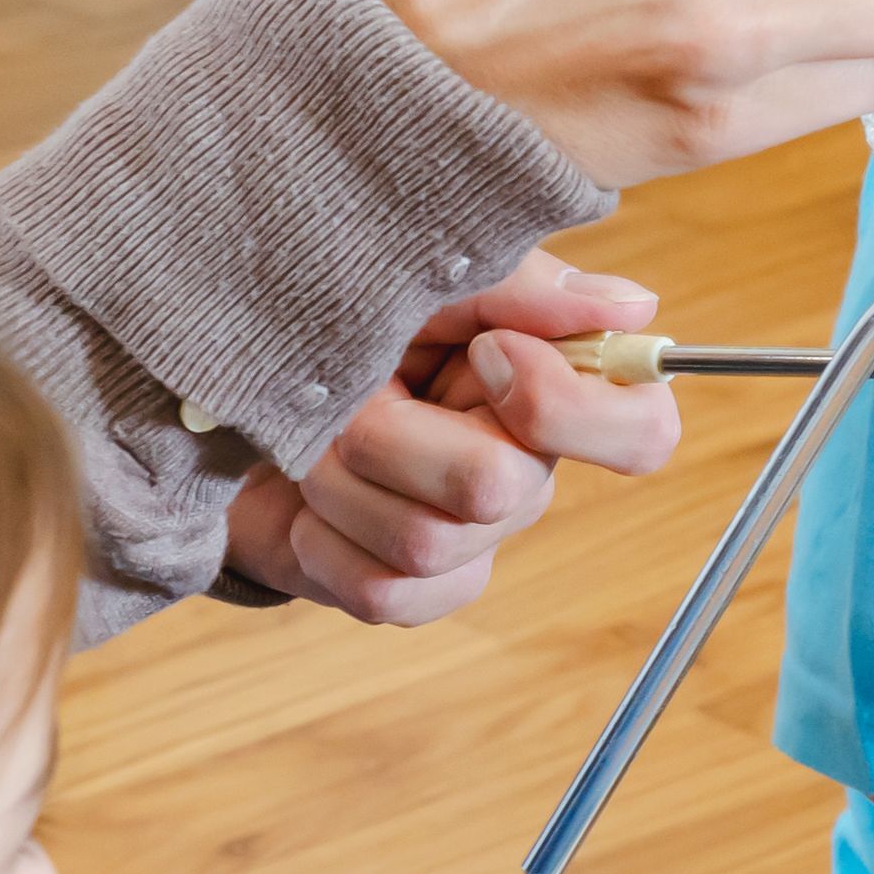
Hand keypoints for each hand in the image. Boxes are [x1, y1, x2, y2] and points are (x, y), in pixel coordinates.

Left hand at [224, 250, 679, 623]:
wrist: (229, 391)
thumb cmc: (337, 322)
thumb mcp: (423, 281)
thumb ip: (523, 288)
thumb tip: (634, 306)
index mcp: (552, 392)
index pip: (644, 432)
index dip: (567, 408)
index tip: (486, 352)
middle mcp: (526, 473)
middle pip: (498, 488)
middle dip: (391, 434)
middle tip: (350, 393)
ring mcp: (470, 539)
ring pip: (427, 542)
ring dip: (341, 483)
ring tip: (313, 440)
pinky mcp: (410, 591)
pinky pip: (385, 592)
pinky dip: (324, 542)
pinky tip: (310, 506)